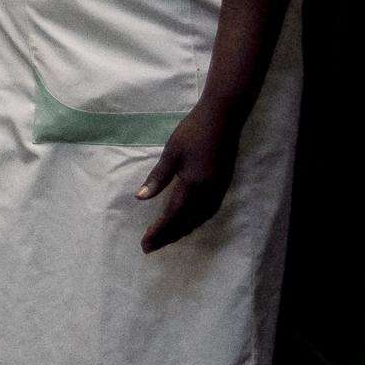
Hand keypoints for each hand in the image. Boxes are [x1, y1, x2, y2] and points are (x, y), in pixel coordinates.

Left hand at [137, 100, 244, 250]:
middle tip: (149, 247)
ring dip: (182, 231)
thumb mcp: (171, 153)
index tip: (145, 243)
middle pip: (187, 222)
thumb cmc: (193, 131)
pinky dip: (195, 221)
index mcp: (194, 185)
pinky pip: (209, 211)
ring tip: (165, 239)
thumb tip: (141, 198)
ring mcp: (218, 189)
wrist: (223, 116)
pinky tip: (188, 222)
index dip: (159, 231)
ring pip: (200, 219)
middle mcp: (208, 192)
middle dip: (168, 236)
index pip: (174, 216)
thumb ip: (158, 178)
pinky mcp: (223, 184)